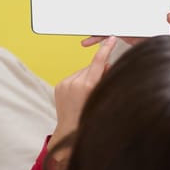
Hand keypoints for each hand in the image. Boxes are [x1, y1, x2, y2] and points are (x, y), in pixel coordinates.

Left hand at [48, 36, 117, 151]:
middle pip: (91, 67)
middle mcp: (75, 83)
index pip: (99, 61)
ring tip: (86, 94)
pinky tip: (78, 94)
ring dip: (87, 77)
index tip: (110, 39)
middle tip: (100, 84)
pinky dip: (78, 82)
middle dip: (97, 72)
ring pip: (82, 72)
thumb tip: (107, 65)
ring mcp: (65, 84)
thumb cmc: (89, 117)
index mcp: (88, 87)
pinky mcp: (59, 85)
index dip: (106, 49)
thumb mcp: (102, 98)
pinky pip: (73, 77)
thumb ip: (105, 80)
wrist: (70, 131)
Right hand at [80, 0, 169, 46]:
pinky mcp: (116, 29)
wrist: (156, 50)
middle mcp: (132, 4)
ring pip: (106, 10)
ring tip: (83, 5)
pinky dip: (95, 36)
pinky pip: (103, 32)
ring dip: (94, 8)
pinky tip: (86, 41)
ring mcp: (122, 16)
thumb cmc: (168, 34)